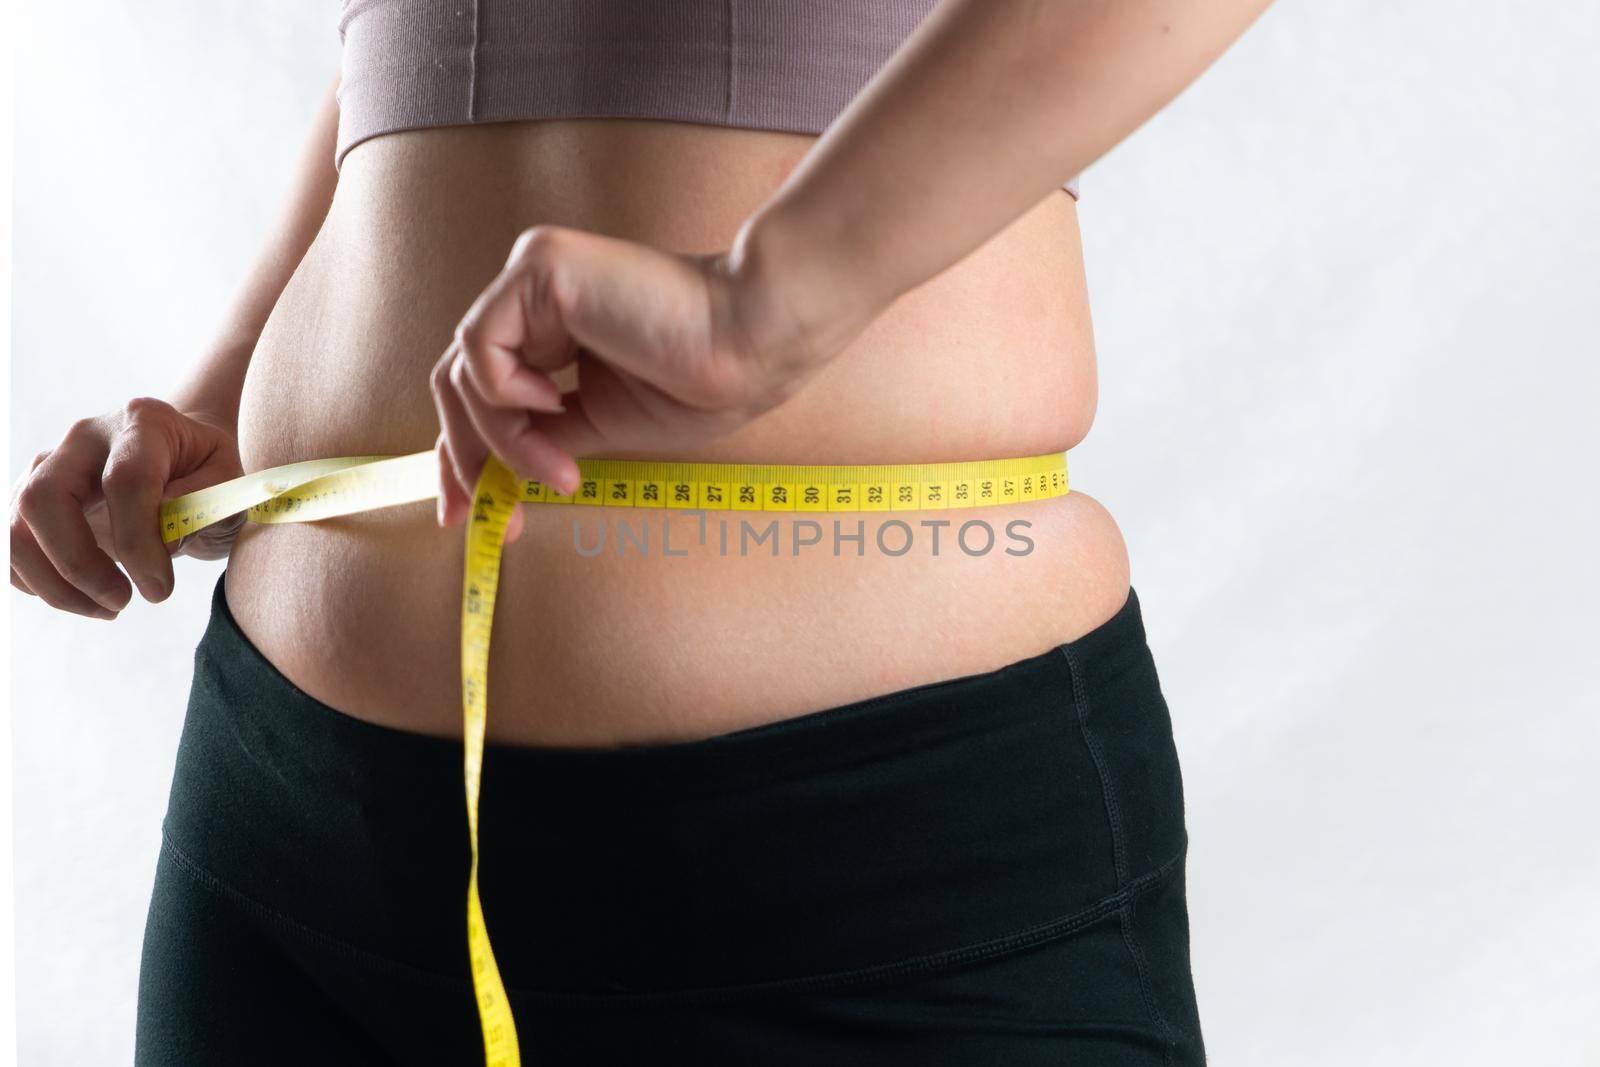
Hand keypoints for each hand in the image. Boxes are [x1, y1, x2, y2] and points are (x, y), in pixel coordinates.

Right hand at [10, 398, 244, 617]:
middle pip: (45, 498)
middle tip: (124, 601)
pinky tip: (84, 598)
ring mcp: (48, 467)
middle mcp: (84, 438)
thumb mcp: (230, 483)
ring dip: (55, 584)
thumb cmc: (209, 473)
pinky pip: (10, 547)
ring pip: (15, 528)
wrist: (182, 456)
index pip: (126, 480)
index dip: (138, 542)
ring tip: (110, 608)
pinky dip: (37, 583)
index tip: (160, 590)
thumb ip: (205, 505)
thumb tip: (161, 539)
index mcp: (142, 422)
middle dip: (78, 564)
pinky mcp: (29, 498)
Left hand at [430, 223, 843, 533]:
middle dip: (463, 456)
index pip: (480, 386)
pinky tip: (555, 406)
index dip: (462, 450)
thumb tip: (491, 478)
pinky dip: (507, 395)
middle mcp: (535, 293)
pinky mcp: (540, 267)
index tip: (464, 512)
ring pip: (464, 373)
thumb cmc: (702, 382)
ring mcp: (534, 275)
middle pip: (458, 381)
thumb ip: (544, 438)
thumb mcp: (601, 424)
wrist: (750, 347)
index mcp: (553, 325)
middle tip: (486, 518)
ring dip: (502, 440)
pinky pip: (480, 346)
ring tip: (560, 472)